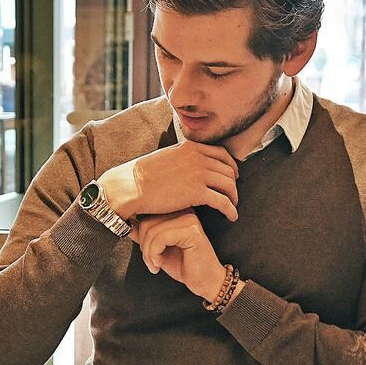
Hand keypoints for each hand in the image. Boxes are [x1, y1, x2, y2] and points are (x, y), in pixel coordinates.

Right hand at [98, 140, 239, 220]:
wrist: (131, 186)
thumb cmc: (143, 176)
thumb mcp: (166, 157)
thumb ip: (182, 158)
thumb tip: (187, 164)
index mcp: (191, 147)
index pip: (222, 154)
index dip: (231, 166)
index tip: (232, 176)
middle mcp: (198, 158)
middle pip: (228, 170)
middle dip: (234, 183)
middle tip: (232, 195)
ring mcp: (199, 174)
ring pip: (229, 185)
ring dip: (234, 197)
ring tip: (232, 207)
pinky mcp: (197, 193)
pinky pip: (223, 201)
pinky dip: (231, 210)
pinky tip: (231, 217)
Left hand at [132, 209, 225, 299]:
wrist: (205, 281)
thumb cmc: (183, 264)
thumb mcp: (157, 247)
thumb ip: (143, 233)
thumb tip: (124, 221)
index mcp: (176, 210)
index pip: (145, 213)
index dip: (139, 233)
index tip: (147, 252)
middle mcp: (183, 209)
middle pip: (146, 220)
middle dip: (142, 244)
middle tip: (150, 261)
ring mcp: (188, 219)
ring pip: (151, 230)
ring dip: (148, 253)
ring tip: (154, 265)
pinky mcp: (191, 231)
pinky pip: (160, 238)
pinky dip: (154, 254)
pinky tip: (159, 265)